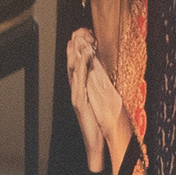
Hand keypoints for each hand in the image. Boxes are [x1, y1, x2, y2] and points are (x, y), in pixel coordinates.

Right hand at [63, 28, 127, 170]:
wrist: (95, 143)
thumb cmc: (98, 125)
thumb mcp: (100, 103)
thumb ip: (99, 90)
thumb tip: (103, 78)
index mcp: (80, 90)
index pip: (77, 66)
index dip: (77, 50)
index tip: (81, 35)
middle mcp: (76, 90)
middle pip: (72, 64)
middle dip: (74, 46)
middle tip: (78, 31)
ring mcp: (76, 94)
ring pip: (73, 68)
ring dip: (76, 52)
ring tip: (80, 37)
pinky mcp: (79, 100)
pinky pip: (80, 79)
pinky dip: (82, 65)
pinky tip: (86, 53)